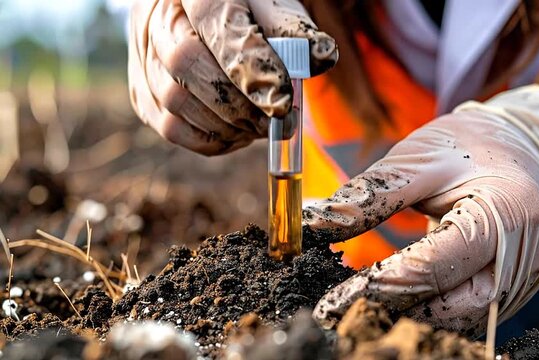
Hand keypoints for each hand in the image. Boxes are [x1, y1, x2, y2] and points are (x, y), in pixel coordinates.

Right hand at [128, 0, 336, 154]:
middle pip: (186, 65)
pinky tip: (237, 134)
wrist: (204, 13)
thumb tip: (319, 57)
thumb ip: (289, 27)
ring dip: (225, 125)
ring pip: (173, 100)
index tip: (283, 101)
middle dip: (239, 104)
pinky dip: (208, 140)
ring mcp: (142, 56)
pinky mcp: (141, 91)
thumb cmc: (244, 8)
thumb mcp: (268, 2)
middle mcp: (156, 18)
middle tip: (277, 121)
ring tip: (260, 127)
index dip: (252, 69)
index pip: (217, 26)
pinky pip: (168, 127)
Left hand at [306, 85, 538, 333]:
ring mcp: (530, 274)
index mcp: (504, 211)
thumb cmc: (467, 145)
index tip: (334, 300)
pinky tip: (407, 301)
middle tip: (348, 308)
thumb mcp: (416, 159)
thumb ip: (370, 196)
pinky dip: (440, 309)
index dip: (381, 285)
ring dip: (418, 315)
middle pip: (455, 304)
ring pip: (467, 317)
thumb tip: (317, 224)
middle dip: (398, 309)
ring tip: (372, 305)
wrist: (522, 144)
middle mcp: (527, 252)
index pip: (434, 266)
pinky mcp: (524, 284)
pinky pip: (477, 310)